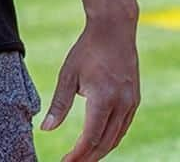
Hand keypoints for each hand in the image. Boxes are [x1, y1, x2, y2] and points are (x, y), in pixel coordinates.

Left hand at [41, 16, 139, 160]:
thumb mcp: (68, 75)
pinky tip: (100, 141)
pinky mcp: (134, 100)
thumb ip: (59, 104)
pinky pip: (123, 127)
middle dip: (89, 157)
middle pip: (105, 143)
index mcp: (103, 100)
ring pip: (117, 137)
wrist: (113, 31)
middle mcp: (121, 106)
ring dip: (100, 150)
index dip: (78, 154)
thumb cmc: (86, 50)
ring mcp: (130, 104)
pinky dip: (111, 138)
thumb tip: (46, 129)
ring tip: (84, 157)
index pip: (91, 137)